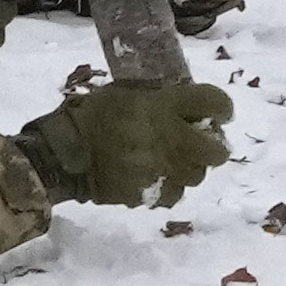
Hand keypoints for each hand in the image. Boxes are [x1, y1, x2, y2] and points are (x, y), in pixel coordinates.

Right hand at [14, 68, 236, 210]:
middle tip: (203, 144)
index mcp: (162, 106)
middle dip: (214, 147)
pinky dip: (171, 187)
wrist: (62, 152)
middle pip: (215, 151)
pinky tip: (160, 178)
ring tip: (177, 162)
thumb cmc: (93, 114)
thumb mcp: (127, 91)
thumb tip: (187, 103)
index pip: (214, 102)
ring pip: (196, 176)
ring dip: (191, 168)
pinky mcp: (146, 194)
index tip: (221, 113)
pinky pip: (173, 195)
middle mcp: (168, 139)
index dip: (223, 108)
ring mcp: (158, 170)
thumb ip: (160, 96)